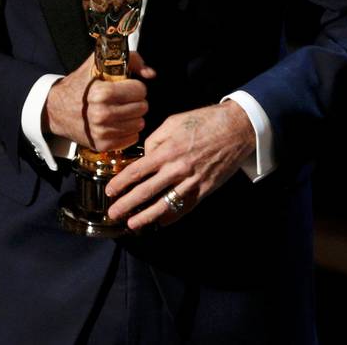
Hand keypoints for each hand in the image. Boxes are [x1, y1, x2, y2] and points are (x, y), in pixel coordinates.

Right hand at [43, 51, 155, 151]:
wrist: (57, 109)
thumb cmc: (81, 84)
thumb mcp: (99, 63)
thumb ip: (130, 60)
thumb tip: (151, 74)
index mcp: (102, 93)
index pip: (140, 90)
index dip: (136, 86)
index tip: (127, 86)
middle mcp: (102, 114)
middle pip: (142, 107)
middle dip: (136, 101)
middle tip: (124, 99)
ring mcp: (102, 132)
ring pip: (140, 124)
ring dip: (134, 116)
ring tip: (120, 110)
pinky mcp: (102, 145)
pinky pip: (132, 138)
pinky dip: (128, 130)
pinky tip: (117, 122)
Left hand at [105, 100, 255, 230]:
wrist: (236, 128)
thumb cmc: (203, 121)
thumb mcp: (173, 122)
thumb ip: (155, 140)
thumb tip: (145, 155)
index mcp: (166, 151)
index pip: (136, 172)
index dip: (120, 184)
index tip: (110, 192)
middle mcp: (176, 169)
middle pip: (145, 193)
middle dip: (126, 206)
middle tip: (113, 214)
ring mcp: (191, 182)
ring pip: (164, 206)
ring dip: (145, 217)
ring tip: (132, 225)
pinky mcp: (205, 190)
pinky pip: (184, 208)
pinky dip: (171, 217)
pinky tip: (160, 222)